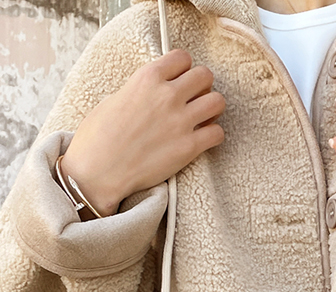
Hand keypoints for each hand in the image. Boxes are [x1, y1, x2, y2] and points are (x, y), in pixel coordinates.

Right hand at [60, 49, 225, 216]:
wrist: (99, 171)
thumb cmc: (98, 137)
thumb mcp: (115, 98)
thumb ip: (140, 90)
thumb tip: (152, 93)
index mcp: (148, 77)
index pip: (182, 57)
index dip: (183, 69)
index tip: (179, 80)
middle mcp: (168, 95)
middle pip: (205, 75)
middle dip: (201, 86)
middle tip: (193, 99)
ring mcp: (180, 121)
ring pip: (218, 101)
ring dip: (212, 109)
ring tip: (202, 118)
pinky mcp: (188, 148)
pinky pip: (218, 133)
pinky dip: (213, 135)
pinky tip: (202, 139)